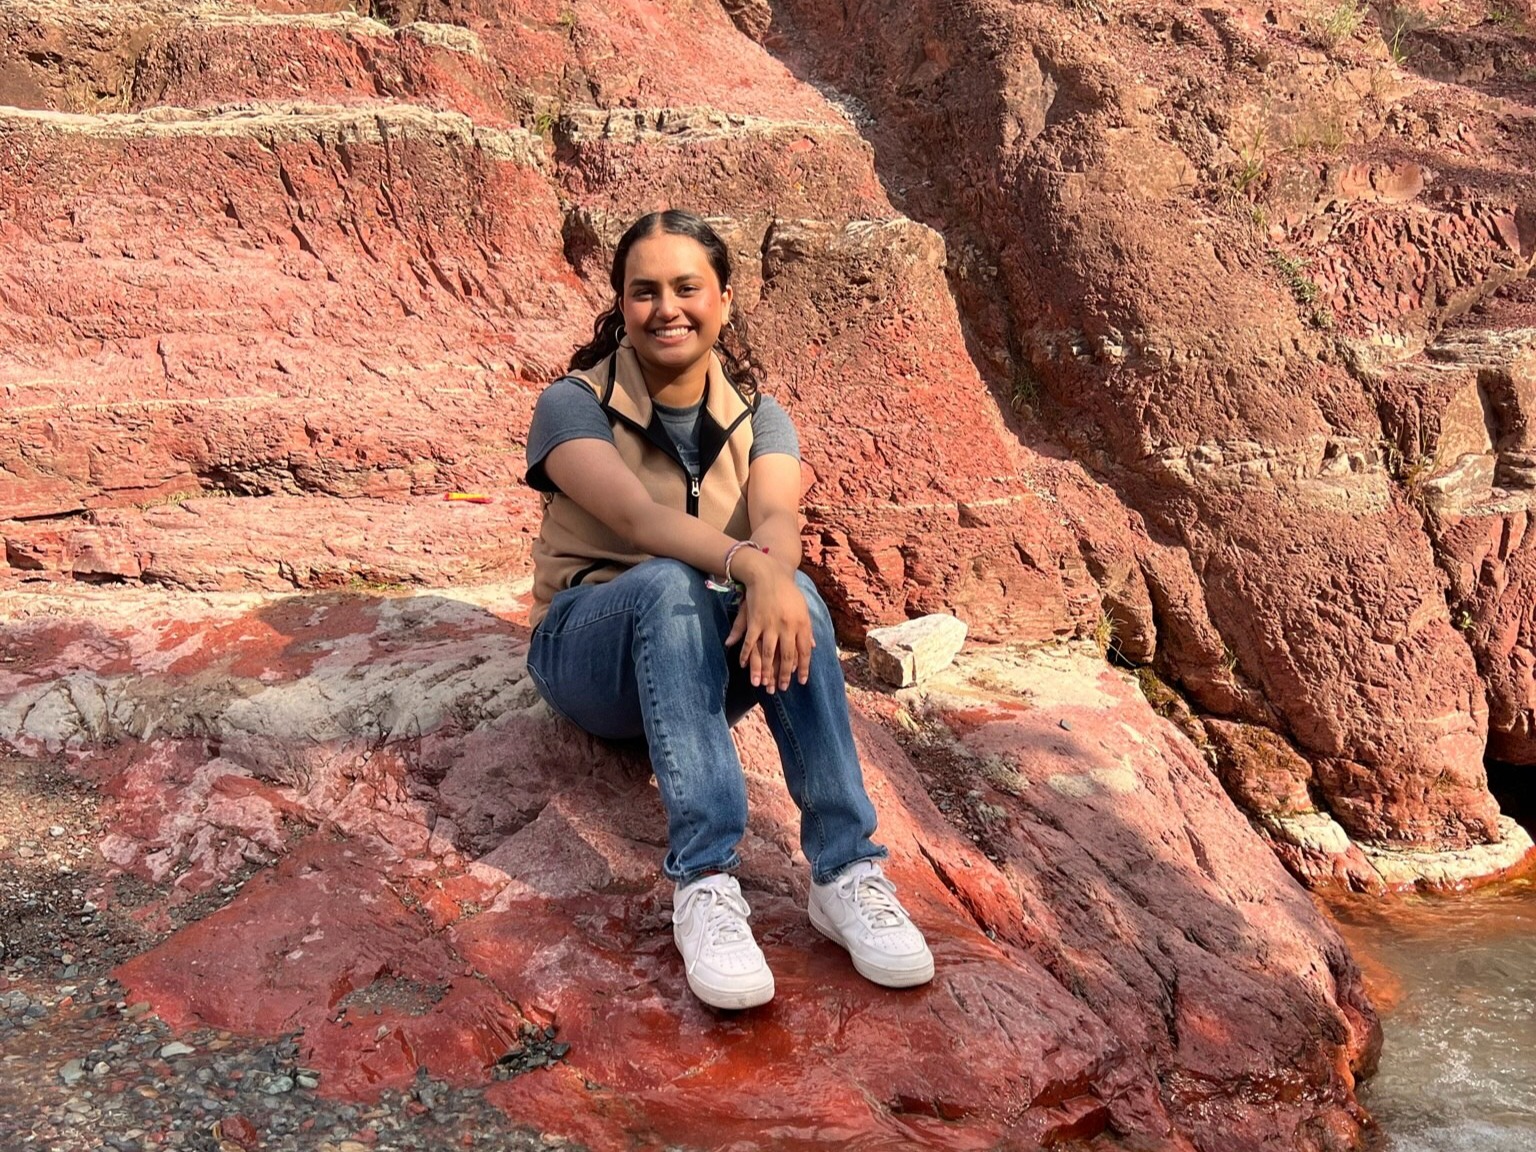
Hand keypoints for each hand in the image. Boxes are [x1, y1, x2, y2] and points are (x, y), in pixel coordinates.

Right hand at [724, 551, 814, 692]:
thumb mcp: (802, 609)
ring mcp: (770, 625)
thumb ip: (806, 629)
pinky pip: (750, 643)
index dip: (804, 668)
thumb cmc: (788, 592)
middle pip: (787, 657)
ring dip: (765, 672)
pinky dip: (746, 655)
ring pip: (768, 654)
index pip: (804, 652)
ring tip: (763, 685)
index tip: (801, 681)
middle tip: (781, 689)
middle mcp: (787, 627)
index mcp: (801, 624)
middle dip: (784, 675)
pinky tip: (744, 666)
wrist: (769, 573)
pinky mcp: (755, 621)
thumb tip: (812, 647)